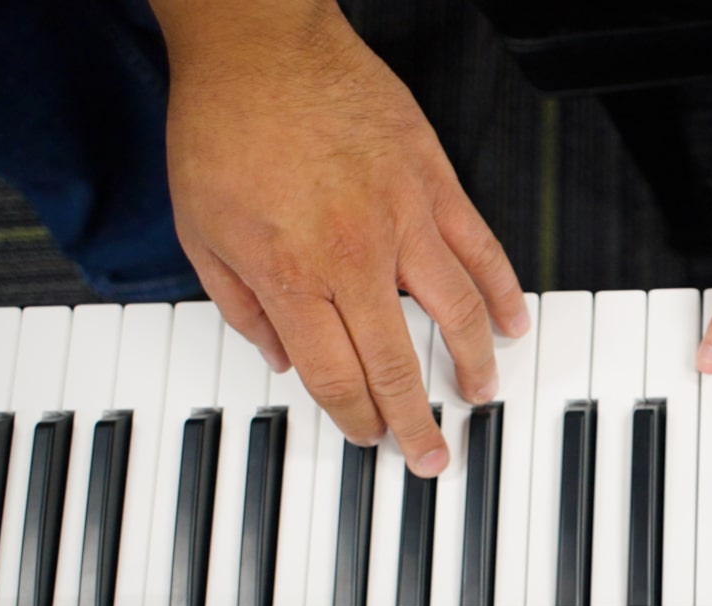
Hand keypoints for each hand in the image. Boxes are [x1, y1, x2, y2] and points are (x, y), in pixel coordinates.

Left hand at [151, 0, 527, 474]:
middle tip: (433, 456)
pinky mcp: (433, 182)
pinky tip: (511, 321)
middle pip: (395, 362)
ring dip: (470, 365)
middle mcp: (352, 256)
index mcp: (290, 275)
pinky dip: (502, 291)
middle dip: (417, 421)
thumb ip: (239, 303)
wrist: (259, 42)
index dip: (355, 418)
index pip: (334, 375)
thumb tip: (276, 358)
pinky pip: (481, 249)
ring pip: (453, 313)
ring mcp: (402, 218)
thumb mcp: (199, 228)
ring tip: (480, 392)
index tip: (369, 437)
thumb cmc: (224, 123)